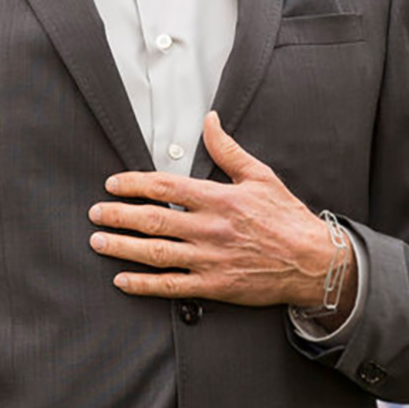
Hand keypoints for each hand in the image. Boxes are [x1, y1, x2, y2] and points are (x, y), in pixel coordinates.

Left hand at [87, 111, 339, 308]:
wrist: (313, 262)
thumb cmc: (287, 218)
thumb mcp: (261, 176)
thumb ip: (228, 150)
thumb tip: (209, 121)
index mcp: (219, 199)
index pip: (166, 187)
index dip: (134, 184)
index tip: (113, 184)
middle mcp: (210, 229)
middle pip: (153, 220)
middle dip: (118, 215)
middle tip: (95, 212)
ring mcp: (210, 259)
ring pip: (155, 253)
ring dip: (122, 247)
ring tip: (98, 241)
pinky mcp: (214, 286)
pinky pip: (171, 286)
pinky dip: (143, 284)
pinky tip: (123, 280)